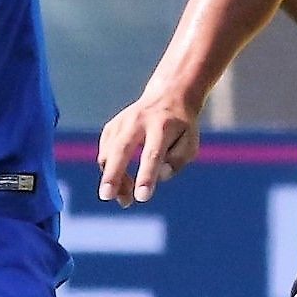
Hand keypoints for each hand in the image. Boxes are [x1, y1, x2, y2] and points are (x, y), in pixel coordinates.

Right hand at [98, 88, 201, 203]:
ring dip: (113, 179)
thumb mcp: (190, 142)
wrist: (168, 95)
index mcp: (162, 125)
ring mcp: (122, 122)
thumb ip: (177, 160)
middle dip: (113, 173)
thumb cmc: (181, 127)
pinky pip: (106, 154)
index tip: (142, 197)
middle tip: (106, 195)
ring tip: (125, 200)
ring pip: (109, 154)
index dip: (147, 177)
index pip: (152, 154)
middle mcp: (139, 121)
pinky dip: (110, 171)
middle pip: (121, 149)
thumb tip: (160, 175)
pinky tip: (123, 182)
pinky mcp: (111, 128)